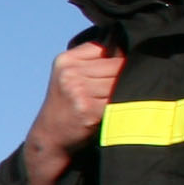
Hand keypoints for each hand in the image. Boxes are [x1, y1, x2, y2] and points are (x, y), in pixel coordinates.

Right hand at [18, 35, 127, 184]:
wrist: (50, 137)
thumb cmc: (68, 105)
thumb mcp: (70, 75)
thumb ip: (94, 60)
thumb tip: (133, 51)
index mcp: (66, 60)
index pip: (108, 47)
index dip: (121, 57)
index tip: (123, 69)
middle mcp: (69, 73)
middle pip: (117, 64)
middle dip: (125, 75)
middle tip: (123, 88)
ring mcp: (77, 91)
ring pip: (120, 82)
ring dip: (126, 91)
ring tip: (118, 101)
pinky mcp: (86, 110)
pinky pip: (118, 100)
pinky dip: (122, 105)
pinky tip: (116, 111)